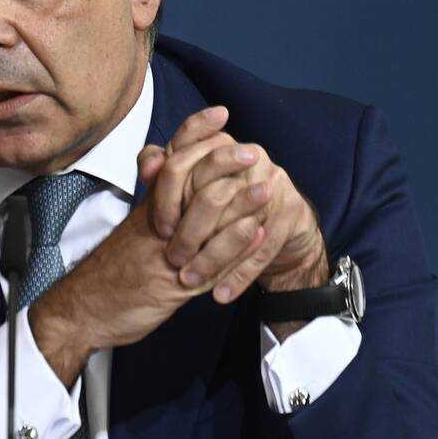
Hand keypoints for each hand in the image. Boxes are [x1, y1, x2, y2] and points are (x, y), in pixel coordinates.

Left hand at [140, 106, 329, 337]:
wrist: (281, 219)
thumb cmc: (229, 200)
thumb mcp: (194, 183)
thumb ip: (164, 170)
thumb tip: (148, 168)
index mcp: (218, 144)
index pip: (185, 159)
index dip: (167, 194)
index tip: (159, 226)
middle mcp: (246, 157)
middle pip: (212, 193)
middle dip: (189, 231)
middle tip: (172, 259)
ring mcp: (271, 182)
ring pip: (236, 225)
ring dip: (211, 259)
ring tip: (189, 281)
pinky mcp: (289, 211)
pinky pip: (263, 248)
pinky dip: (239, 275)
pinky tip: (220, 294)